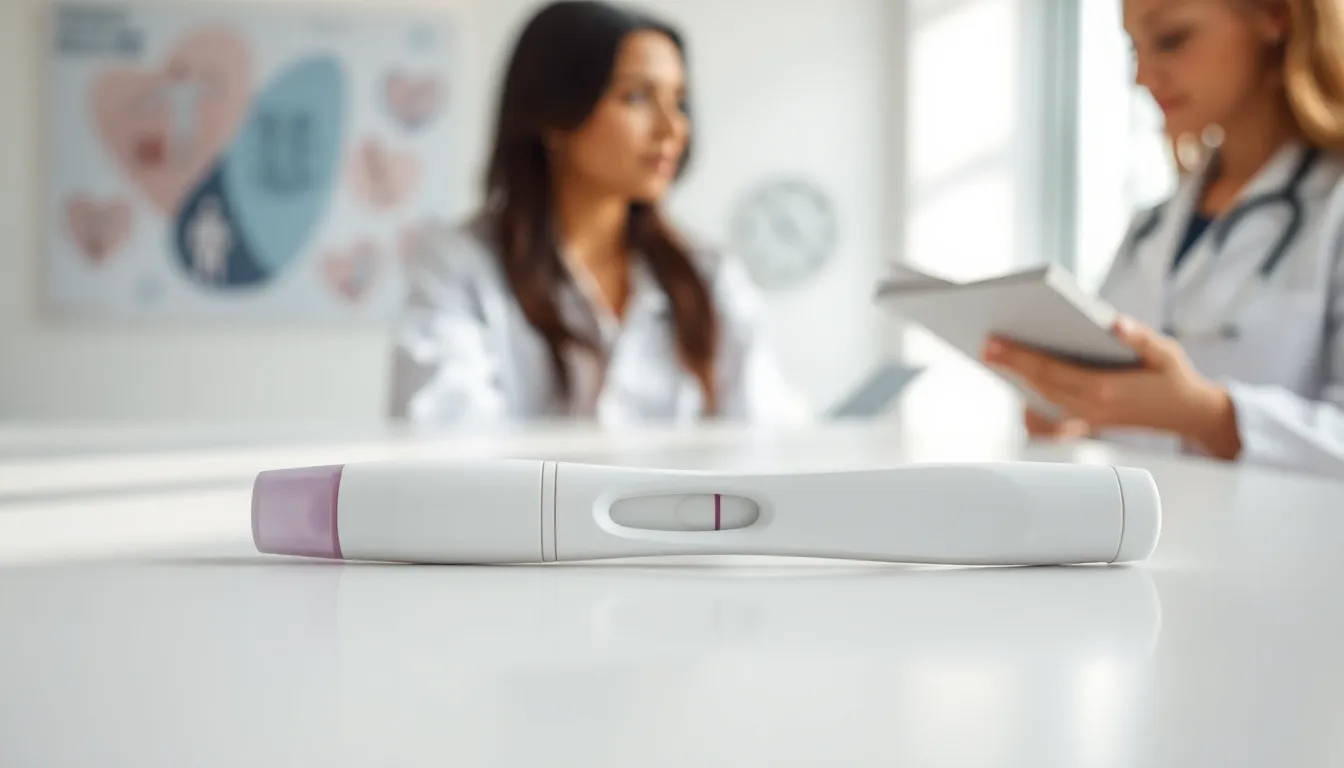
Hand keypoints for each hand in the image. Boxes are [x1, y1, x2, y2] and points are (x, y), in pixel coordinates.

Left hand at [981, 316, 1242, 458]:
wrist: (1189, 413)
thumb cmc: (1174, 377)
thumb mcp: (1166, 352)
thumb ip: (1141, 338)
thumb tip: (1116, 323)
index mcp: (1105, 389)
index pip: (1051, 370)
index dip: (1020, 356)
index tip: (994, 342)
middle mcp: (1091, 408)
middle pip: (1040, 384)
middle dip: (1010, 364)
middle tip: (985, 345)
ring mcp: (1087, 419)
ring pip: (1042, 398)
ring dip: (1017, 379)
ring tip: (995, 357)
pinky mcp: (1087, 422)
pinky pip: (1051, 415)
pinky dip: (1032, 402)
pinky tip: (1018, 384)